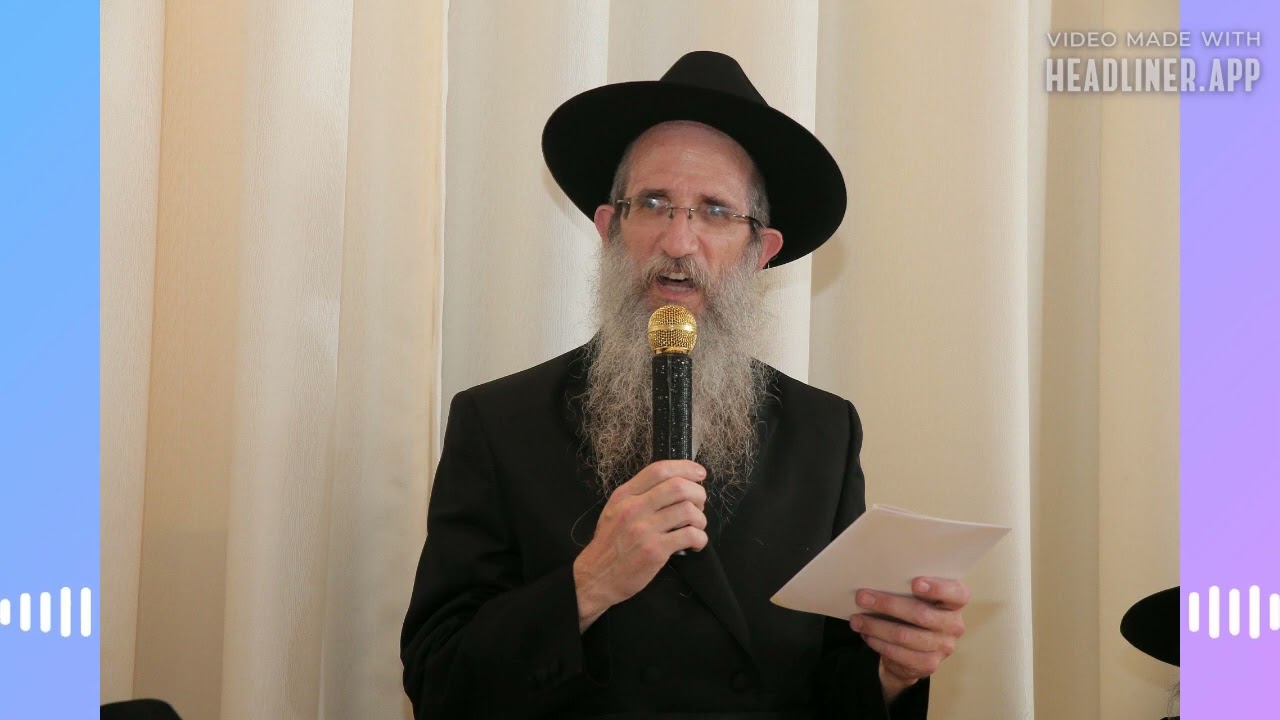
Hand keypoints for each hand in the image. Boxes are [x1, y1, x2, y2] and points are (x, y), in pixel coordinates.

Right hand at [572, 460, 708, 631]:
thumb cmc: (609, 544)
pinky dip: (700, 538)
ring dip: (700, 519)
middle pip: (678, 486)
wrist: (595, 577)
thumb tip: (673, 484)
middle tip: (700, 505)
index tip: (699, 474)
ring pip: (688, 510)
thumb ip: (638, 495)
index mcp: (624, 495)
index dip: (685, 467)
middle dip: (698, 494)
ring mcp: (644, 529)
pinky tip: (695, 543)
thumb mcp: (615, 511)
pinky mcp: (655, 551)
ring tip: (696, 527)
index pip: (659, 470)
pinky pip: (690, 536)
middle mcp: (634, 508)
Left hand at [848, 577, 969, 702]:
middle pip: (921, 614)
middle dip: (888, 604)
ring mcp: (943, 647)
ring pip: (904, 635)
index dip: (937, 588)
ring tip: (856, 619)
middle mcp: (954, 625)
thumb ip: (906, 587)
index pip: (957, 594)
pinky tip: (866, 634)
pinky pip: (899, 654)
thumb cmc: (913, 610)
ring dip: (875, 626)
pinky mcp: (929, 664)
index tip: (914, 583)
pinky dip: (878, 642)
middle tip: (861, 597)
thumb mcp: (915, 597)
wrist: (914, 649)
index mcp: (955, 602)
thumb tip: (874, 577)